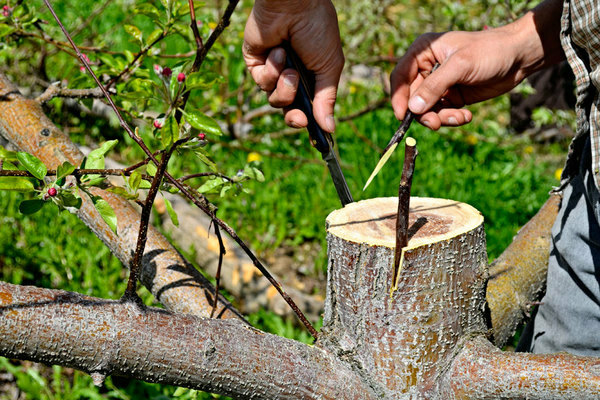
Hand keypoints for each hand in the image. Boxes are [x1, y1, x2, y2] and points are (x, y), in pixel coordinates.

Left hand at [243, 0, 343, 132]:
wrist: (294, 4)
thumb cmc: (317, 30)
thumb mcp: (328, 67)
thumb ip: (326, 98)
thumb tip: (330, 128)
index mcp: (311, 76)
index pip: (307, 106)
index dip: (308, 121)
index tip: (313, 131)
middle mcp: (291, 75)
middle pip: (288, 109)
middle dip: (293, 115)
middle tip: (299, 118)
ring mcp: (272, 70)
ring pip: (274, 99)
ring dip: (284, 87)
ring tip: (289, 67)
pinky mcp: (255, 62)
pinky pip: (261, 82)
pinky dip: (270, 70)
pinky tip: (276, 52)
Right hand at [390, 0, 562, 129]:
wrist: (519, 57)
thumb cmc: (490, 51)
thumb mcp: (460, 66)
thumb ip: (434, 87)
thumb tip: (413, 108)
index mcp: (423, 52)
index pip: (400, 77)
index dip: (398, 98)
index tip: (402, 116)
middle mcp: (427, 69)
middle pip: (412, 98)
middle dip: (424, 113)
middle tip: (436, 124)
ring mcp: (439, 85)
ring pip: (427, 110)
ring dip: (441, 118)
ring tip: (459, 117)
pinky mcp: (451, 97)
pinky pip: (442, 114)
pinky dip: (452, 118)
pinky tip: (467, 115)